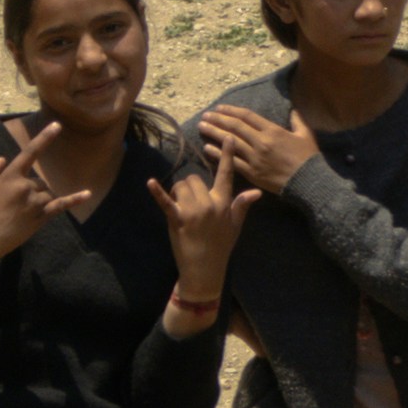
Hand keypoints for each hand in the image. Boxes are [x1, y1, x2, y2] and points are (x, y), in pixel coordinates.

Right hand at [0, 118, 59, 271]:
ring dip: (38, 198)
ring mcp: (35, 202)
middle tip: (12, 205)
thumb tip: (2, 159)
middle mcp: (25, 187)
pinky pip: (61, 205)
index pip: (30, 152)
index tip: (57, 125)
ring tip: (19, 213)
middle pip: (38, 180)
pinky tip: (87, 194)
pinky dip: (74, 199)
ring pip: (46, 192)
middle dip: (28, 189)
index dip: (44, 138)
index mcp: (10, 177)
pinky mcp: (42, 217)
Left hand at [159, 150, 251, 312]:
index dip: (227, 156)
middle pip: (194, 179)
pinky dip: (157, 192)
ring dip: (178, 193)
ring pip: (181, 186)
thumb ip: (242, 205)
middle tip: (190, 202)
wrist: (205, 269)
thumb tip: (257, 192)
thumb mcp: (235, 225)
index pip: (226, 175)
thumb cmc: (221, 247)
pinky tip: (150, 183)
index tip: (229, 139)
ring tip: (181, 208)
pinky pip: (166, 202)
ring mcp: (193, 211)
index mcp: (224, 203)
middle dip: (190, 187)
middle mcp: (209, 203)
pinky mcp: (177, 219)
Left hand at [191, 99, 314, 197]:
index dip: (231, 110)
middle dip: (218, 119)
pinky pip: (231, 162)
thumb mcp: (306, 134)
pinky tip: (207, 148)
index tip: (219, 108)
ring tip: (201, 127)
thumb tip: (292, 109)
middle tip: (205, 115)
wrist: (308, 182)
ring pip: (230, 142)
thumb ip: (297, 120)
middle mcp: (261, 142)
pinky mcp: (252, 173)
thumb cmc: (308, 158)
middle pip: (235, 127)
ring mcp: (255, 158)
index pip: (247, 116)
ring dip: (214, 133)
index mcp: (273, 131)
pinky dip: (218, 154)